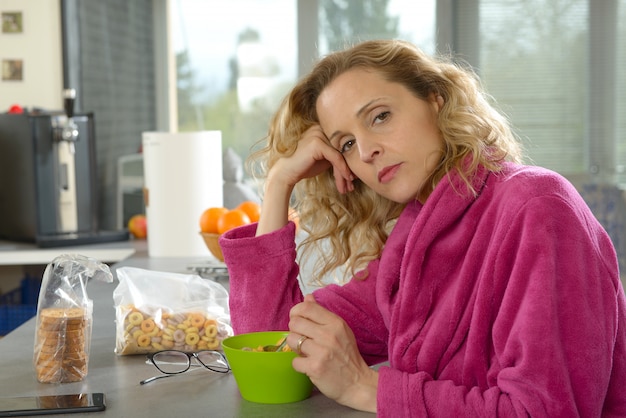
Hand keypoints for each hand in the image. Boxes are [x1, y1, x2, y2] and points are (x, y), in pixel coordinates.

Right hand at [269, 125, 354, 193]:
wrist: (285, 173)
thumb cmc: (303, 167)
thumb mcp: (323, 158)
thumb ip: (335, 154)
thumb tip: (353, 158)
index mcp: (321, 129)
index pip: (340, 144)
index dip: (348, 161)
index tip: (353, 176)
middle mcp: (320, 128)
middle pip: (341, 149)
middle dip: (348, 167)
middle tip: (352, 183)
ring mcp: (318, 134)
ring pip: (340, 153)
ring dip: (346, 171)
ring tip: (350, 185)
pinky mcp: (317, 143)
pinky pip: (335, 157)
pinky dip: (342, 169)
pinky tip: (347, 178)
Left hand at [287, 294, 377, 412]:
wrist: (358, 383)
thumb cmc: (347, 355)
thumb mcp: (340, 329)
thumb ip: (322, 313)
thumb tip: (308, 297)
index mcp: (335, 323)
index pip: (306, 307)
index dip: (296, 312)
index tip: (297, 319)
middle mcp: (328, 334)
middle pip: (295, 322)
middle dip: (295, 331)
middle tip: (302, 338)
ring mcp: (322, 351)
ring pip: (292, 340)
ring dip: (295, 347)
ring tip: (306, 351)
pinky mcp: (315, 367)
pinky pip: (294, 361)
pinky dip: (300, 364)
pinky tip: (309, 365)